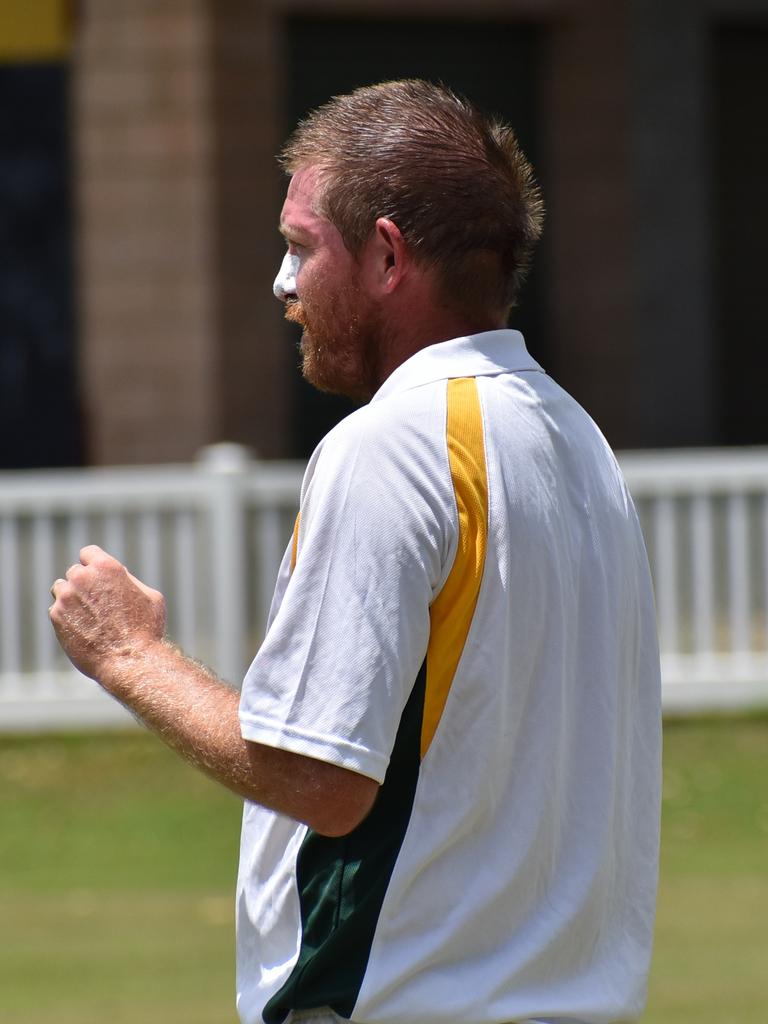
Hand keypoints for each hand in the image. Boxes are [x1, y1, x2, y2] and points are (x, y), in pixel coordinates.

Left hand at [49, 545, 165, 682]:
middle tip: (96, 602)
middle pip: (75, 572)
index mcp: (106, 567)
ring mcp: (66, 596)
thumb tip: (119, 576)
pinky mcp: (56, 616)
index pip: (88, 553)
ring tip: (86, 615)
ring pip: (60, 588)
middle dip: (84, 584)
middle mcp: (82, 577)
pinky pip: (56, 610)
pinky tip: (82, 629)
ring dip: (70, 597)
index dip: (93, 565)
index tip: (97, 577)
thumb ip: (130, 581)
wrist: (129, 660)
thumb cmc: (146, 629)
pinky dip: (66, 617)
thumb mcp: (150, 597)